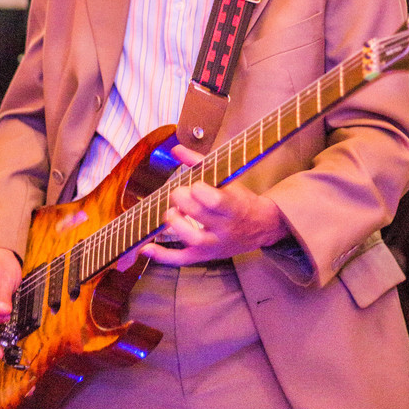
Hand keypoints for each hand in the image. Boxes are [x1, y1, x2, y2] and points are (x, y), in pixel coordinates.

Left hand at [141, 143, 286, 266]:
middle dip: (183, 201)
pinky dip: (163, 256)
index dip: (199, 191)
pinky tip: (147, 248)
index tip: (195, 184)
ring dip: (176, 224)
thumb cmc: (241, 200)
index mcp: (233, 205)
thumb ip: (200, 163)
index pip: (215, 200)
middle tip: (178, 193)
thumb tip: (176, 149)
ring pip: (193, 239)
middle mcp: (225, 227)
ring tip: (171, 213)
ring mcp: (214, 243)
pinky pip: (183, 259)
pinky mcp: (205, 255)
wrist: (261, 227)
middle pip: (200, 216)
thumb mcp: (228, 180)